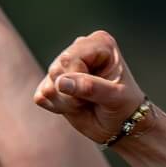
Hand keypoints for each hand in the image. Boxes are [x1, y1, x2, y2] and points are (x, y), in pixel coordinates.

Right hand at [32, 31, 149, 146]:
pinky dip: (58, 107)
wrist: (121, 124)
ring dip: (67, 103)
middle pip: (56, 70)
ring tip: (86, 102)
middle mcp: (78, 48)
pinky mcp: (51, 83)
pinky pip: (41, 97)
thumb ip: (90, 87)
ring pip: (48, 86)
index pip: (69, 59)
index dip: (80, 80)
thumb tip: (60, 83)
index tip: (101, 90)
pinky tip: (75, 106)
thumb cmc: (125, 106)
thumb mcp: (115, 97)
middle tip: (93, 99)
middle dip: (73, 94)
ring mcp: (63, 65)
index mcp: (99, 42)